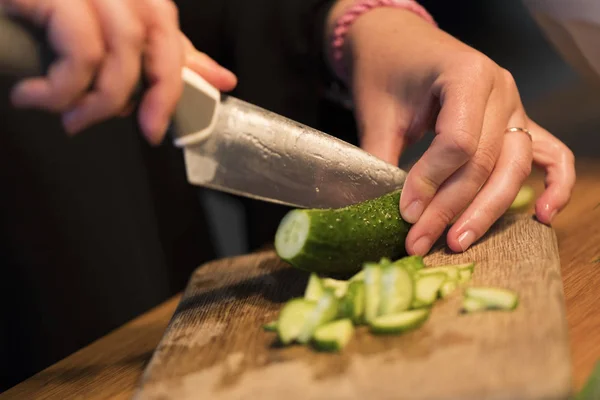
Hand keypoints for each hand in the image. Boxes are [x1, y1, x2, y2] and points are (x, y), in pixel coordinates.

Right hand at [1, 0, 236, 144]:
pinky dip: (62, 89)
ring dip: (101, 99)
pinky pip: (80, 50)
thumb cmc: (34, 22)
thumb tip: (220, 78)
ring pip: (121, 46)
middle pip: (155, 33)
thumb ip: (159, 55)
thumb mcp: (102, 40)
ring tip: (72, 119)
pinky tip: (32, 97)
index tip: (168, 119)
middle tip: (143, 130)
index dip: (180, 75)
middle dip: (156, 92)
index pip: (167, 29)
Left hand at [328, 7, 574, 254]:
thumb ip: (384, 159)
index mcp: (467, 75)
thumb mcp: (378, 114)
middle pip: (486, 161)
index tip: (405, 212)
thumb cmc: (386, 73)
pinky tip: (543, 216)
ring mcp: (515, 107)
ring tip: (458, 241)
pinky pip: (549, 155)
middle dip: (451, 209)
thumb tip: (390, 212)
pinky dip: (555, 185)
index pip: (459, 142)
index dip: (431, 182)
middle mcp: (501, 91)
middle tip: (421, 242)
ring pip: (512, 168)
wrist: (398, 43)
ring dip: (486, 210)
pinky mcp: (517, 123)